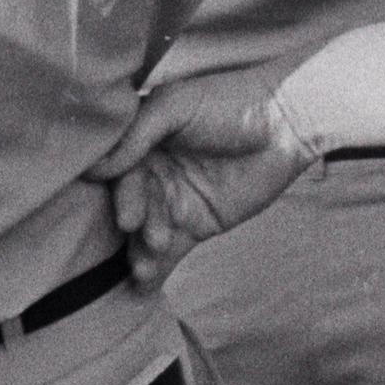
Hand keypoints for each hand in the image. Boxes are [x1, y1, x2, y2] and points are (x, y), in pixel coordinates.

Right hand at [90, 65, 317, 286]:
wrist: (288, 121)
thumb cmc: (231, 101)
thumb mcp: (177, 105)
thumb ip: (136, 134)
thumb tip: (96, 168)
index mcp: (139, 140)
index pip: (115, 169)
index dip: (116, 189)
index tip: (120, 208)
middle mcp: (151, 172)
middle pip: (129, 201)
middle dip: (132, 218)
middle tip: (137, 227)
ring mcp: (173, 200)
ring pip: (145, 229)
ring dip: (141, 248)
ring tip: (145, 264)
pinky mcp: (196, 224)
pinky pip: (169, 250)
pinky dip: (156, 268)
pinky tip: (144, 284)